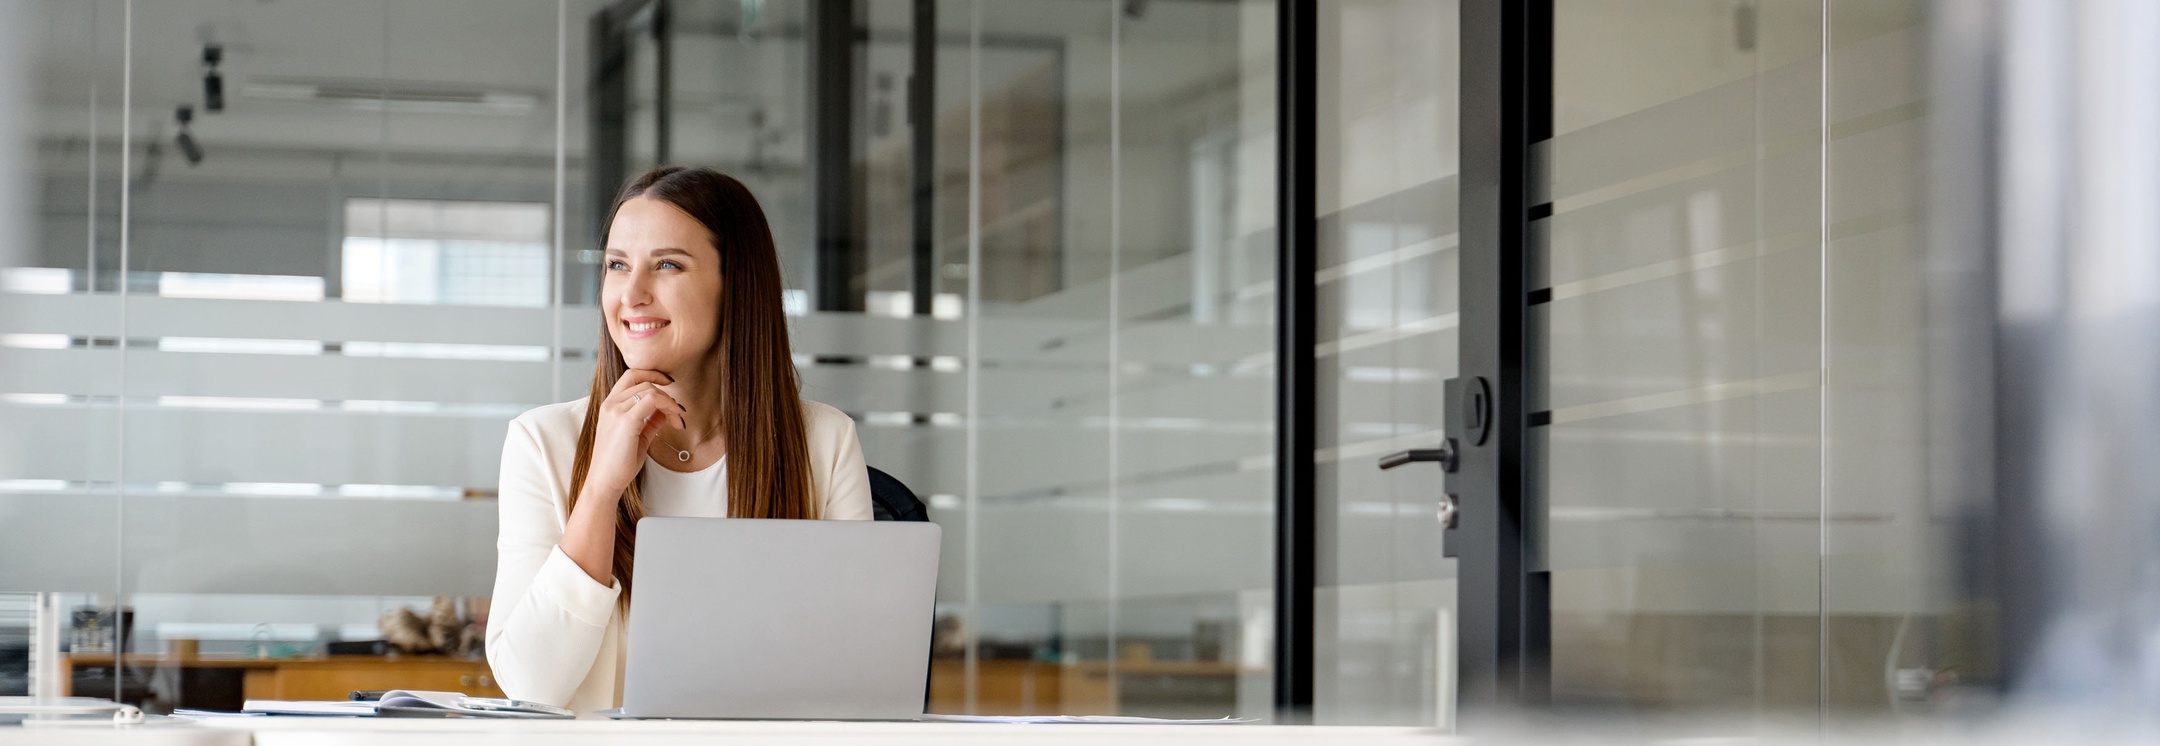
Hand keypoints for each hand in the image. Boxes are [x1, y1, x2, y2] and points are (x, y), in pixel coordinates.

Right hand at [582, 369, 687, 500]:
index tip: (669, 384)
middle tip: (678, 412)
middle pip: (643, 381)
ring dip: (670, 403)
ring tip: (677, 420)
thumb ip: (651, 420)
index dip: (652, 374)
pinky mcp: (626, 421)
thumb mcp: (638, 436)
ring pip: (650, 390)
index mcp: (609, 405)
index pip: (631, 375)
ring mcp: (616, 411)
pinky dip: (669, 406)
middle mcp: (610, 404)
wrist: (605, 482)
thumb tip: (667, 410)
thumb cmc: (619, 463)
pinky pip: (652, 400)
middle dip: (666, 393)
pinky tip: (675, 421)